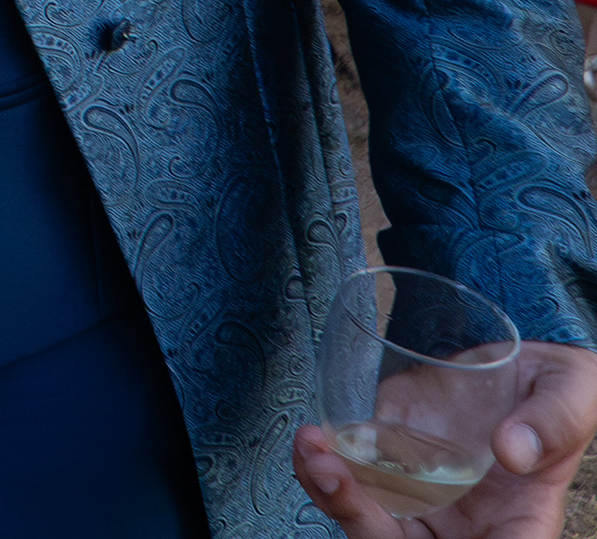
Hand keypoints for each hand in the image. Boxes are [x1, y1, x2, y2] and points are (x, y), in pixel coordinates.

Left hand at [298, 339, 596, 535]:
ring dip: (334, 497)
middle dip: (362, 521)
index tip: (417, 531)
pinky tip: (312, 439)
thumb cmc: (561, 387)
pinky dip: (326, 471)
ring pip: (373, 524)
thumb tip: (513, 451)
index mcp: (520, 525)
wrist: (519, 361)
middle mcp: (467, 525)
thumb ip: (553, 422)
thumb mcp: (573, 391)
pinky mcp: (393, 466)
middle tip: (331, 472)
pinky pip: (355, 486)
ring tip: (311, 450)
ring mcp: (426, 499)